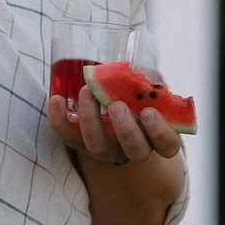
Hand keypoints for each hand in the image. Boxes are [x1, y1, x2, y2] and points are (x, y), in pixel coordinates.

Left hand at [48, 89, 182, 167]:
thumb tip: (136, 74)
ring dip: (91, 120)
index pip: (167, 145)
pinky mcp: (80, 142)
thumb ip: (147, 81)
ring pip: (98, 147)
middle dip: (125, 130)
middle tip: (116, 106)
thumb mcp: (147, 84)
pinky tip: (56, 100)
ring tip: (87, 93)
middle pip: (135, 150)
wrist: (113, 97)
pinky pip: (68, 137)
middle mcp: (133, 147)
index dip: (160, 132)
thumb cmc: (138, 92)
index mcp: (157, 136)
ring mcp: (107, 148)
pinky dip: (59, 121)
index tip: (149, 112)